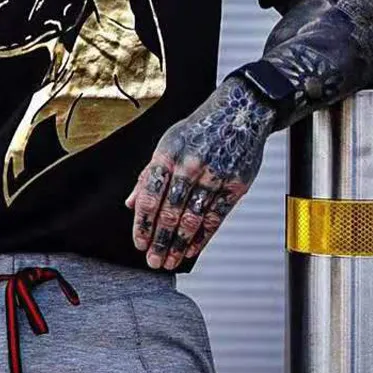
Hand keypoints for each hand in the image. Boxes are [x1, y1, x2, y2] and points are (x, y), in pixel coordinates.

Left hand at [125, 78, 275, 269]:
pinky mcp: (236, 185)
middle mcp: (190, 165)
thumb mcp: (168, 142)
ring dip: (178, 244)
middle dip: (159, 241)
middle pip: (171, 212)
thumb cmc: (200, 128)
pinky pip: (216, 217)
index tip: (138, 243)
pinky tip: (191, 249)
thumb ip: (150, 173)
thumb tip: (132, 203)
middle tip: (153, 261)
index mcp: (168, 153)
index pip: (150, 195)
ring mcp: (214, 176)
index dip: (142, 223)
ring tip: (169, 261)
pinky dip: (203, 237)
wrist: (240, 111)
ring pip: (193, 219)